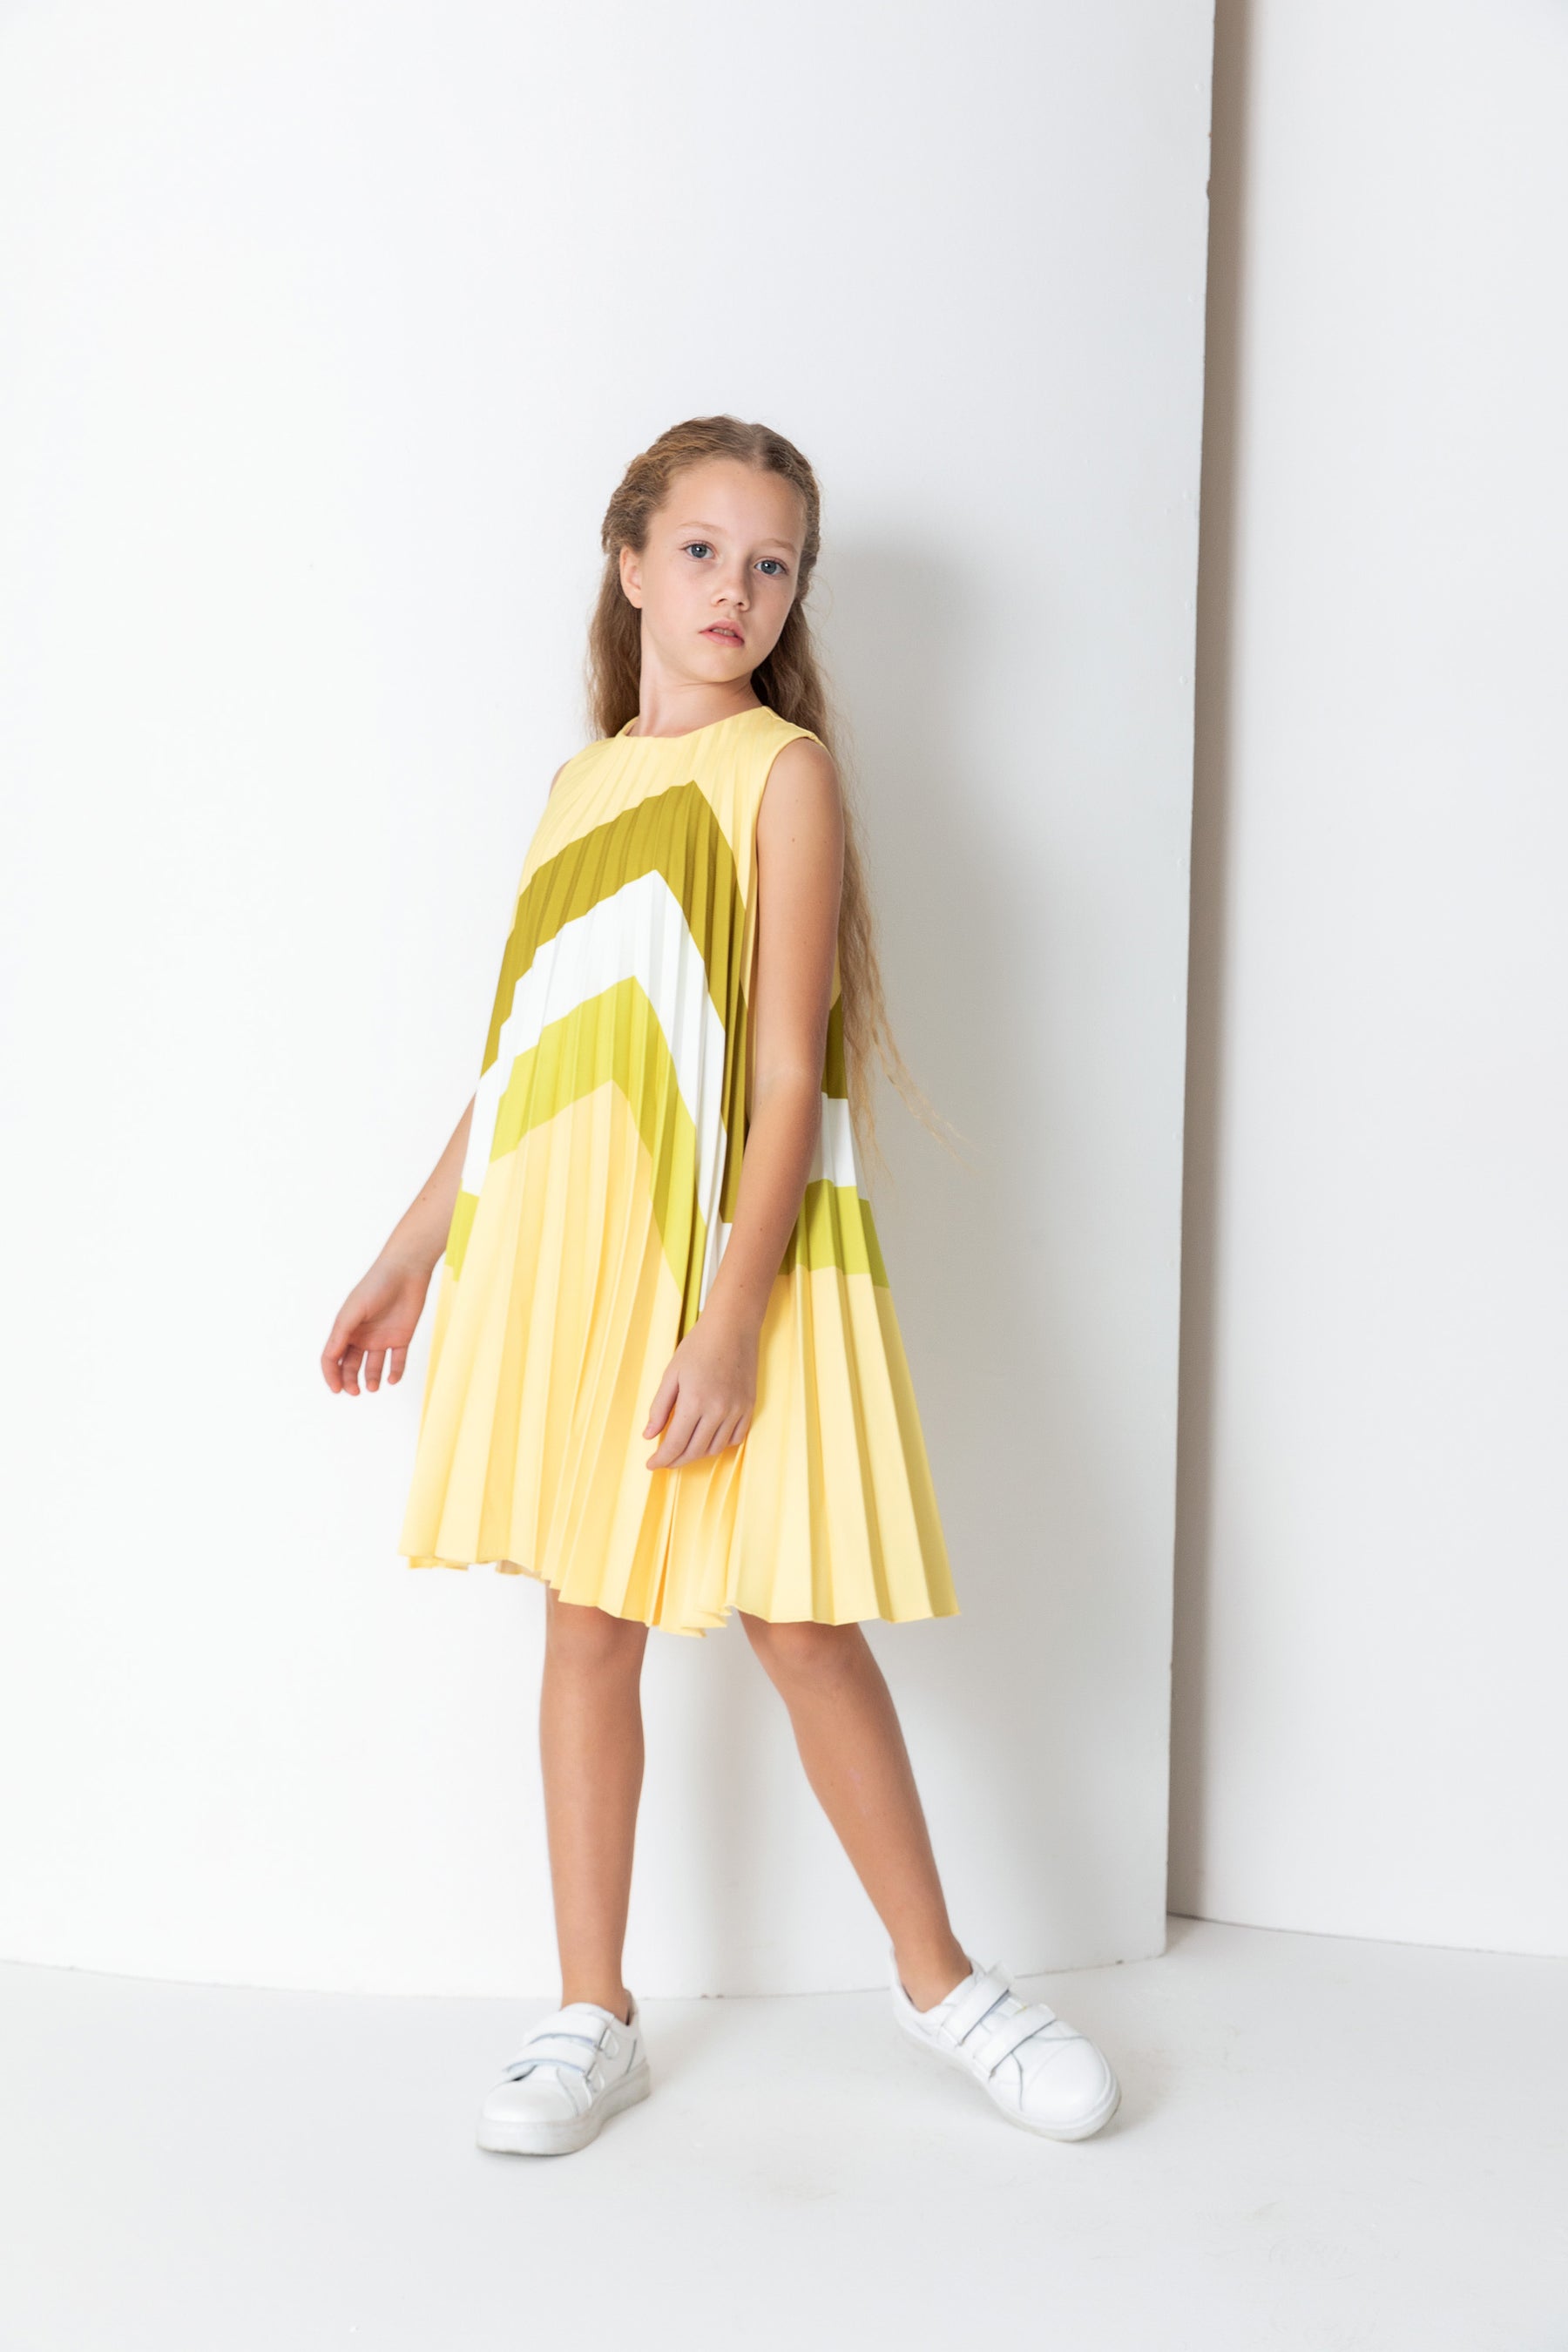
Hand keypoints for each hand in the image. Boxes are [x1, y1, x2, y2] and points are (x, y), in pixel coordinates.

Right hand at [319, 1254, 433, 1394]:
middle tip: (355, 1391)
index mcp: (345, 1329)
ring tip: (372, 1386)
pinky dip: (395, 1373)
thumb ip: (341, 1335)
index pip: (332, 1358)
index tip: (337, 1389)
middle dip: (350, 1381)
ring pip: (373, 1367)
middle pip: (350, 1366)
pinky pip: (397, 1361)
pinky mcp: (401, 1338)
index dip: (331, 1375)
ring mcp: (381, 1338)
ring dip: (371, 1379)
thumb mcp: (353, 1311)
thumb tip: (330, 1359)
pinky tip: (392, 1379)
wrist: (406, 1272)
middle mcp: (361, 1336)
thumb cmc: (375, 1286)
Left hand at [642, 1309, 758, 1468]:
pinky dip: (720, 1444)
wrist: (732, 1327)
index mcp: (694, 1402)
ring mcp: (737, 1410)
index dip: (661, 1459)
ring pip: (715, 1448)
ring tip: (684, 1449)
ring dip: (697, 1453)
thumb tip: (648, 1436)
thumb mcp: (671, 1375)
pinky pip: (736, 1438)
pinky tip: (708, 1439)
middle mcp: (718, 1411)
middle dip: (676, 1460)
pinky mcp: (749, 1407)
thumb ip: (659, 1408)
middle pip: (694, 1451)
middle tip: (664, 1460)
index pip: (675, 1444)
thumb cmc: (698, 1346)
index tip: (651, 1465)